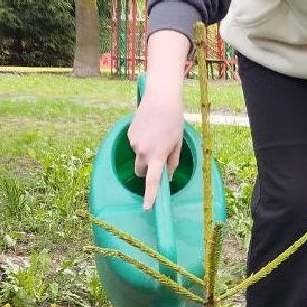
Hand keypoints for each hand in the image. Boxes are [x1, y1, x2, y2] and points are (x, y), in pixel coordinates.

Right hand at [128, 88, 184, 208]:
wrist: (160, 98)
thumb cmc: (174, 121)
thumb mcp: (178, 143)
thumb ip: (172, 162)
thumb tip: (166, 177)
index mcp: (157, 155)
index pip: (152, 180)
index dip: (150, 195)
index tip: (147, 207)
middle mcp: (143, 151)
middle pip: (141, 172)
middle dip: (146, 170)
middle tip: (158, 158)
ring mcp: (134, 143)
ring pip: (139, 157)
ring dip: (146, 152)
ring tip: (156, 134)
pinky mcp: (129, 135)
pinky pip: (135, 145)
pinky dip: (142, 141)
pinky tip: (149, 128)